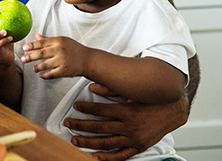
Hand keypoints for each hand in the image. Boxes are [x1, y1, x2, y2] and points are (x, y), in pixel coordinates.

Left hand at [21, 34, 88, 78]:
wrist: (87, 59)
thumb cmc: (73, 49)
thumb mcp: (62, 41)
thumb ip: (48, 40)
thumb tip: (36, 36)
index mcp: (58, 41)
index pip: (42, 43)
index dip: (31, 45)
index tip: (24, 48)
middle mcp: (60, 50)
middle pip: (41, 53)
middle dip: (30, 56)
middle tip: (22, 59)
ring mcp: (62, 61)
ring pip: (45, 65)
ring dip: (37, 67)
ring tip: (33, 69)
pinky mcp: (65, 71)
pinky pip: (51, 74)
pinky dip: (45, 75)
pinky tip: (40, 75)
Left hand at [64, 83, 188, 160]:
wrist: (173, 110)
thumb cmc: (151, 99)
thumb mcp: (133, 91)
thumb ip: (112, 89)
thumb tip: (92, 86)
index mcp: (127, 111)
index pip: (100, 110)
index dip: (86, 107)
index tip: (75, 105)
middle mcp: (129, 126)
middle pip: (99, 127)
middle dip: (80, 125)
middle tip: (67, 123)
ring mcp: (134, 139)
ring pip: (106, 143)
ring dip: (88, 142)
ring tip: (74, 139)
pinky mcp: (139, 146)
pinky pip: (122, 155)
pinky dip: (108, 157)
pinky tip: (95, 156)